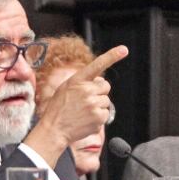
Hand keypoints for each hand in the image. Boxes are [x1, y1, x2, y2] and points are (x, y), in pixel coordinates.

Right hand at [24, 45, 126, 166]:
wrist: (54, 129)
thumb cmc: (58, 108)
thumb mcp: (65, 88)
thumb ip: (82, 81)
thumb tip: (101, 81)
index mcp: (77, 80)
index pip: (97, 64)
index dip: (112, 56)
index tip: (124, 50)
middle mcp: (87, 90)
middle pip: (105, 86)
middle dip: (99, 92)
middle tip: (85, 100)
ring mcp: (93, 104)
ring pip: (106, 101)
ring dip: (98, 105)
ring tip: (83, 111)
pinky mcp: (99, 118)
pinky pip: (105, 113)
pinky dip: (98, 117)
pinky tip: (86, 119)